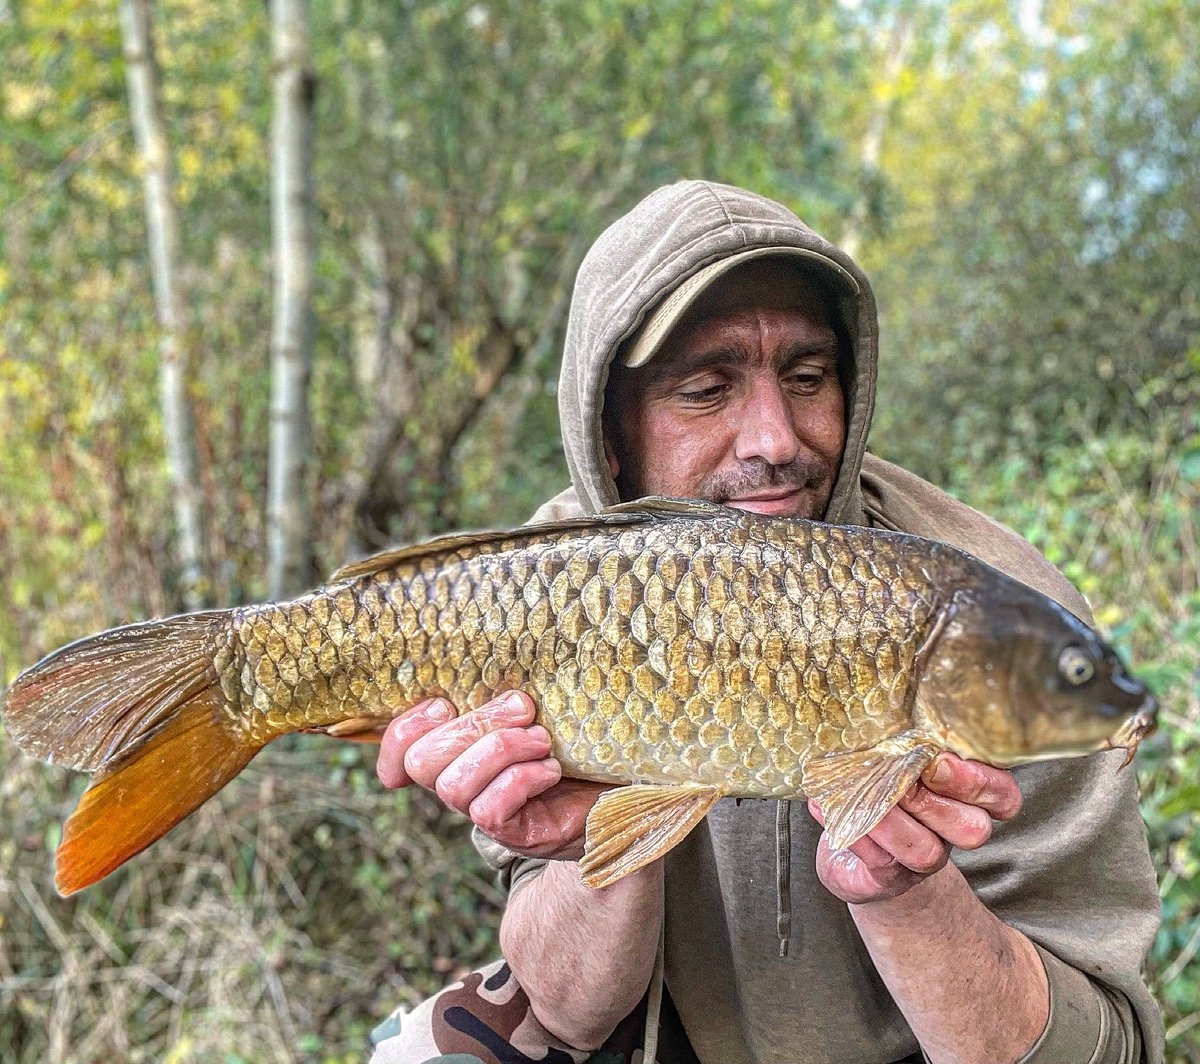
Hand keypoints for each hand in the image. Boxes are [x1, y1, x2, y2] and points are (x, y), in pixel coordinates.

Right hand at [375, 691, 608, 859]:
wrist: (621, 789)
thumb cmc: (577, 739)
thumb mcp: (539, 707)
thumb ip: (510, 690)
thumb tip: (498, 651)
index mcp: (459, 748)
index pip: (401, 748)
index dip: (402, 730)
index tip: (443, 705)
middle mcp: (461, 783)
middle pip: (422, 761)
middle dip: (472, 725)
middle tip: (523, 708)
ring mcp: (482, 811)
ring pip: (453, 785)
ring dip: (501, 750)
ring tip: (543, 740)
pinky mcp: (511, 834)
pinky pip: (488, 809)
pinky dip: (520, 780)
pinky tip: (550, 769)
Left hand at [809, 753, 1021, 904]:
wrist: (854, 854)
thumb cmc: (881, 790)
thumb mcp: (901, 760)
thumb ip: (906, 743)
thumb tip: (881, 716)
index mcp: (965, 799)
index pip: (1002, 796)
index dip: (980, 781)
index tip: (940, 759)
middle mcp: (950, 834)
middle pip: (974, 829)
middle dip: (936, 800)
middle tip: (902, 778)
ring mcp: (921, 861)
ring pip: (927, 852)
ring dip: (891, 820)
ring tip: (861, 796)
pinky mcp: (887, 878)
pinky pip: (880, 860)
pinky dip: (854, 832)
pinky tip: (826, 807)